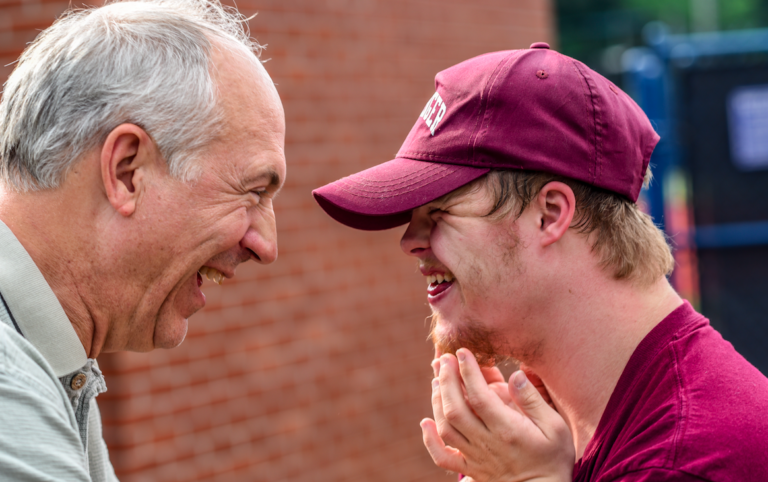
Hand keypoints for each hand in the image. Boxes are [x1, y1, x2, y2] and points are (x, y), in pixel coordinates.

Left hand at [421, 349, 574, 481]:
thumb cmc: (553, 459)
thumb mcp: (556, 428)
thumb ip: (533, 400)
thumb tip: (515, 374)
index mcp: (507, 430)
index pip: (479, 396)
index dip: (468, 371)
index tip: (462, 351)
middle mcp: (486, 443)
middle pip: (456, 408)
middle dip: (447, 379)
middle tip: (444, 358)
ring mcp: (475, 457)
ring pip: (446, 427)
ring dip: (437, 400)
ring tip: (437, 379)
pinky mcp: (470, 469)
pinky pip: (442, 457)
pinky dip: (430, 440)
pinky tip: (426, 421)